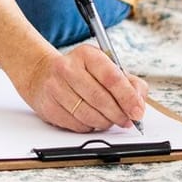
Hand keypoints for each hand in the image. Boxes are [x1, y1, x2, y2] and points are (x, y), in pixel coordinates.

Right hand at [16, 43, 148, 132]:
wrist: (42, 74)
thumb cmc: (81, 72)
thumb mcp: (106, 67)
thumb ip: (129, 82)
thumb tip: (139, 104)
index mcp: (87, 55)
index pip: (111, 77)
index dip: (128, 97)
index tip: (137, 112)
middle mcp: (68, 68)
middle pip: (100, 99)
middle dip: (118, 114)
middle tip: (127, 120)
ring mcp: (55, 87)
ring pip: (88, 115)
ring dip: (105, 122)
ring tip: (109, 120)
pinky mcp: (48, 106)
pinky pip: (76, 125)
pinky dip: (89, 126)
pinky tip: (90, 119)